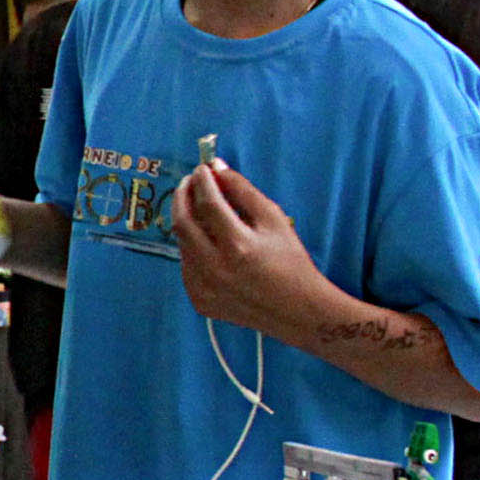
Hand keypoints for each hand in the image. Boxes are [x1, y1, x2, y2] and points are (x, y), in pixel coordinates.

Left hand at [172, 162, 328, 337]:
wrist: (297, 311)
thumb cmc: (291, 262)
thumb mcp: (274, 220)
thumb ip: (242, 191)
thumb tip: (216, 167)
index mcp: (238, 246)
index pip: (207, 203)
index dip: (202, 181)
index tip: (202, 169)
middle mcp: (215, 268)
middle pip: (182, 222)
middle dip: (183, 196)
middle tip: (189, 182)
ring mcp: (203, 288)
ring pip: (182, 244)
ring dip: (188, 222)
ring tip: (203, 211)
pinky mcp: (199, 300)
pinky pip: (187, 265)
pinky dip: (194, 248)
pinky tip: (210, 243)